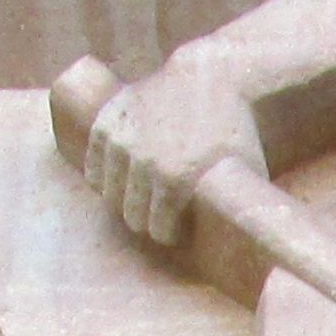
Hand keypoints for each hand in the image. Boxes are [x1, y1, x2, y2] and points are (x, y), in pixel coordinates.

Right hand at [84, 46, 264, 245]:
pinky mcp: (108, 119)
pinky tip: (111, 182)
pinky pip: (93, 161)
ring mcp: (122, 138)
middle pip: (132, 215)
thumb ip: (236, 216)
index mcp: (175, 182)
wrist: (214, 82)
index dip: (169, 234)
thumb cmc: (234, 136)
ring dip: (123, 200)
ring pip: (109, 192)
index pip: (158, 230)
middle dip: (146, 220)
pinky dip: (99, 176)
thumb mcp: (243, 181)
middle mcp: (143, 162)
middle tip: (157, 216)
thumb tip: (240, 253)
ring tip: (138, 201)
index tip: (176, 230)